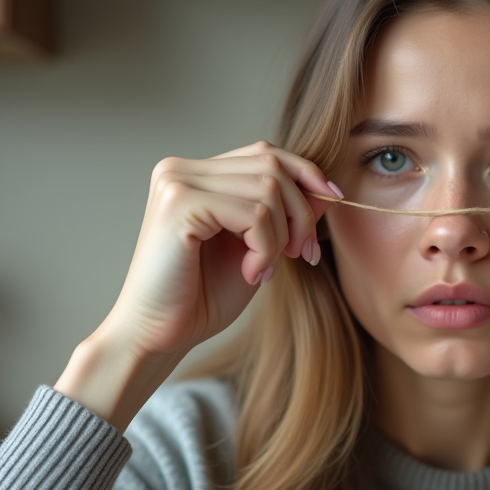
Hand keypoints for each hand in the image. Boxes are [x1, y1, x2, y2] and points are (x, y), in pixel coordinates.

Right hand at [55, 141, 340, 430]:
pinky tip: (251, 274)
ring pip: (268, 189)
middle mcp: (181, 169)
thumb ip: (282, 215)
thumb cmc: (201, 297)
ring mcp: (177, 182)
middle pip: (271, 166)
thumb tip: (326, 190)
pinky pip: (254, 214)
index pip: (265, 154)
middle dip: (301, 212)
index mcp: (195, 174)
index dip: (305, 175)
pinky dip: (266, 248)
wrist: (157, 335)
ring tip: (266, 270)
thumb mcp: (255, 247)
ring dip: (282, 236)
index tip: (331, 203)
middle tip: (303, 255)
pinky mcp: (179, 204)